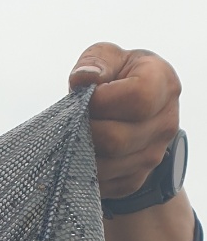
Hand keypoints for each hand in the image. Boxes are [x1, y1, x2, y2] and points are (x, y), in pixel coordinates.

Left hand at [68, 44, 180, 198]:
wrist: (129, 108)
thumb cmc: (116, 77)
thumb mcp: (109, 57)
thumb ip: (97, 61)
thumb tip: (85, 79)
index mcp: (163, 84)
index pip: (138, 98)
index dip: (103, 101)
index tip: (88, 97)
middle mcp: (165, 122)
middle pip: (118, 139)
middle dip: (85, 131)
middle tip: (74, 121)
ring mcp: (154, 154)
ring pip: (108, 166)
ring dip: (81, 153)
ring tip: (75, 135)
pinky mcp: (136, 178)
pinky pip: (105, 184)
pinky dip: (84, 171)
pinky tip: (80, 153)